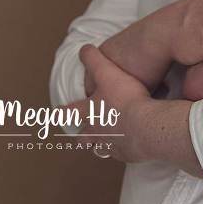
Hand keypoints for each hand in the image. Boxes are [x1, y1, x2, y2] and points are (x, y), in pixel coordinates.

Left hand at [64, 45, 150, 161]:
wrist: (147, 126)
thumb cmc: (126, 100)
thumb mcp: (108, 72)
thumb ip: (94, 59)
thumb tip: (84, 48)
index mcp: (89, 113)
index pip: (68, 113)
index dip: (61, 112)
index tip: (55, 114)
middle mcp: (97, 133)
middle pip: (83, 138)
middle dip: (82, 136)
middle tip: (83, 135)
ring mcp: (112, 146)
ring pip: (103, 149)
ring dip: (104, 145)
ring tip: (112, 141)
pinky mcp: (129, 155)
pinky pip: (124, 153)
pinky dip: (127, 149)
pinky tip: (135, 144)